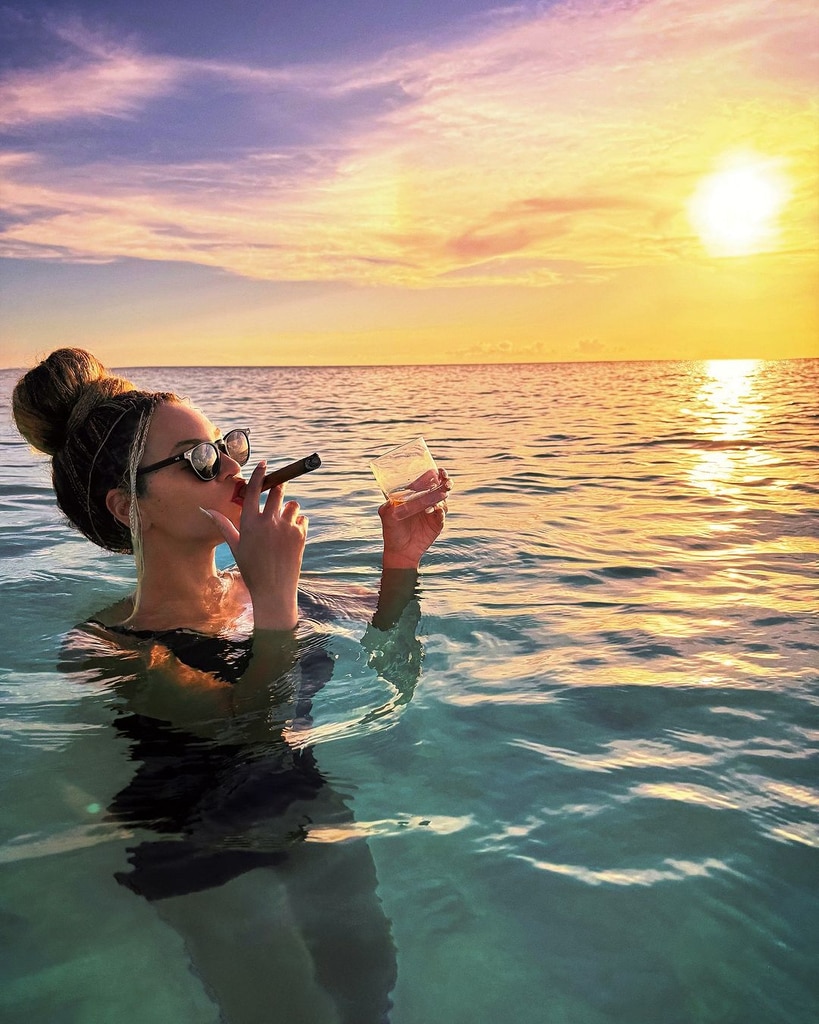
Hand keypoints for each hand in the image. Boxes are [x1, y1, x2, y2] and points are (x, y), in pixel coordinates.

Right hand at [203, 461, 307, 629]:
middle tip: (277, 494)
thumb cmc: (251, 568)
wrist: (273, 590)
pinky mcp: (300, 535)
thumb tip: (206, 510)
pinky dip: (298, 523)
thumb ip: (223, 524)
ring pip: (293, 505)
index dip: (259, 474)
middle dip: (278, 489)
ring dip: (289, 509)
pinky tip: (290, 536)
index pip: (253, 490)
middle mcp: (268, 522)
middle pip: (277, 491)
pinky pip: (302, 519)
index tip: (264, 463)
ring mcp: (286, 528)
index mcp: (250, 522)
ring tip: (283, 523)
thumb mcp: (235, 545)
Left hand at [379, 468, 450, 569]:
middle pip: (440, 486)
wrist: (400, 551)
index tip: (437, 470)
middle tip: (445, 478)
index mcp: (416, 495)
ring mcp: (433, 512)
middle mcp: (426, 501)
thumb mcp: (386, 515)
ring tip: (442, 492)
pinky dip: (438, 510)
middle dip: (445, 480)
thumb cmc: (392, 531)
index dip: (435, 473)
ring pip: (443, 499)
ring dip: (443, 494)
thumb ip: (388, 506)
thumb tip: (392, 498)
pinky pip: (441, 514)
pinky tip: (431, 510)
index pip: (428, 480)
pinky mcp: (437, 523)